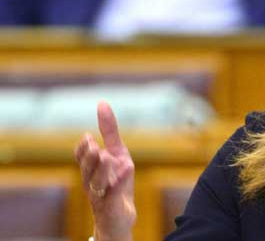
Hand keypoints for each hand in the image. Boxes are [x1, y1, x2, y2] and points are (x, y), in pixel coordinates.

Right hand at [75, 102, 135, 240]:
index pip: (81, 158)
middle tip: (93, 145)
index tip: (88, 137)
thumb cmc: (115, 182)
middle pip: (87, 170)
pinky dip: (120, 181)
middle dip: (89, 158)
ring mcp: (101, 196)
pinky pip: (114, 195)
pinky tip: (128, 168)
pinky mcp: (112, 207)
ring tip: (107, 156)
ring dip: (102, 169)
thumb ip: (109, 132)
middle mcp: (92, 182)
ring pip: (97, 183)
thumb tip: (102, 103)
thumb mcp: (116, 153)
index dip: (82, 149)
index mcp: (91, 170)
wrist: (119, 217)